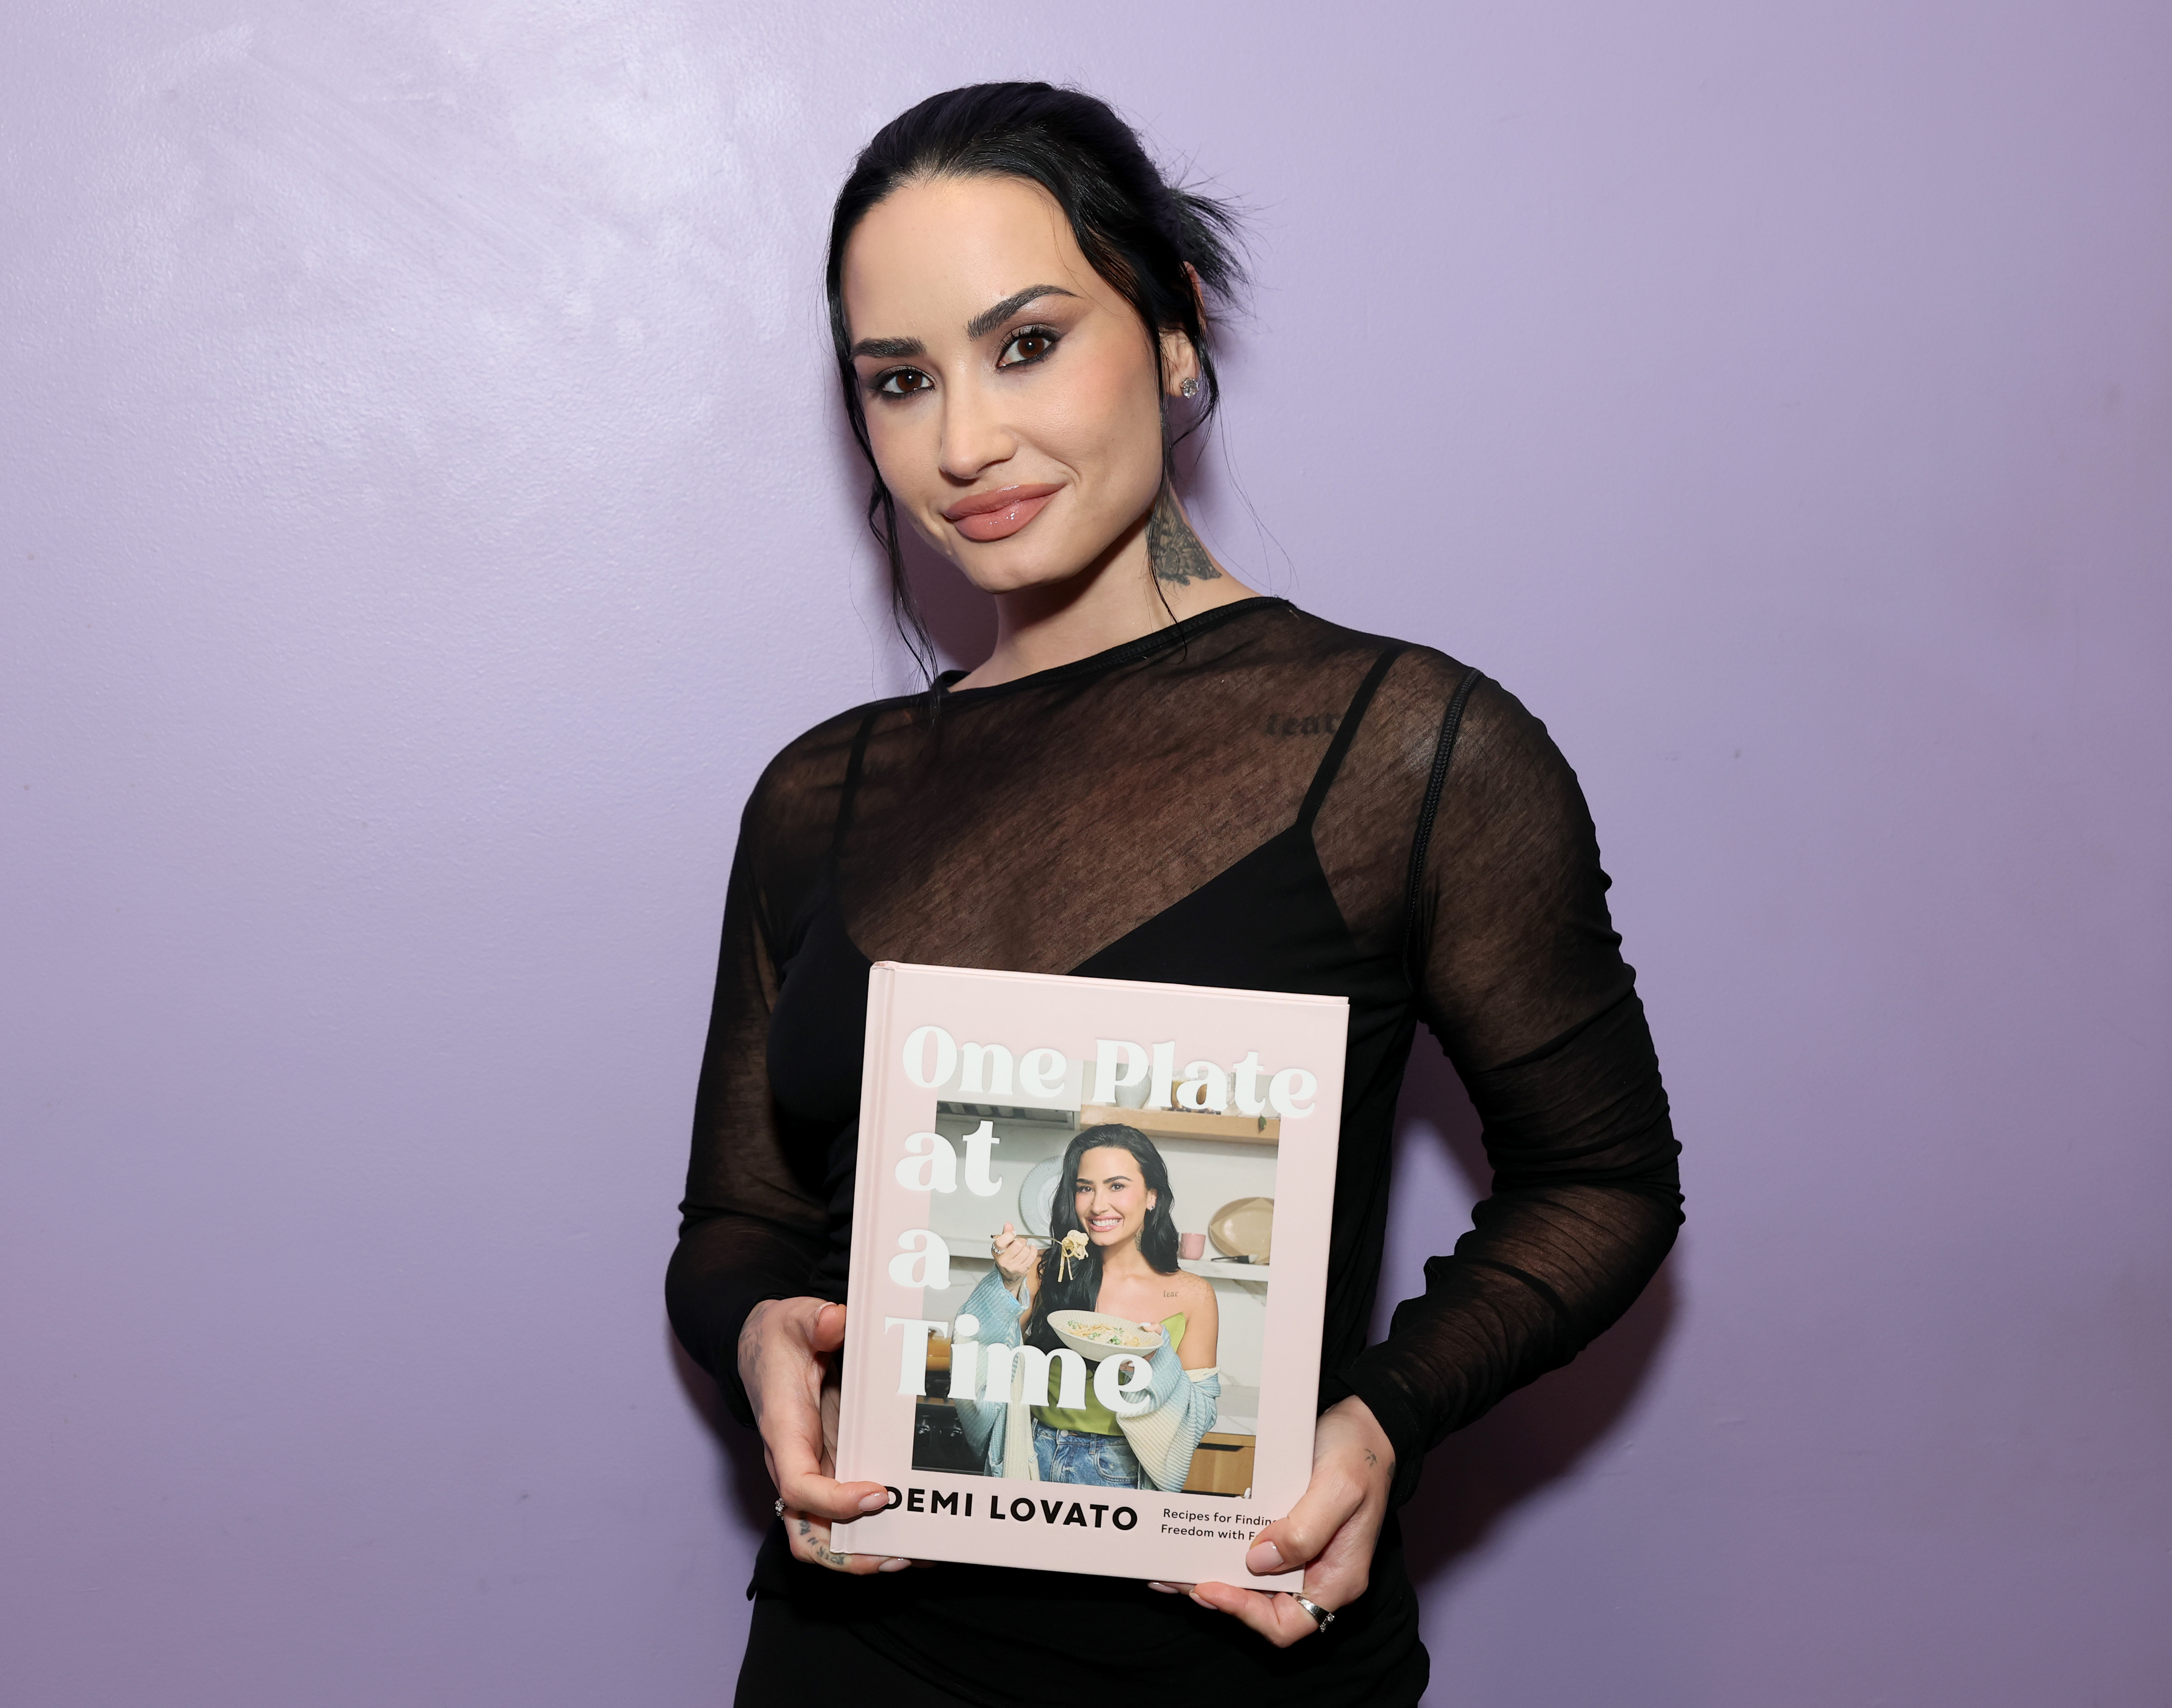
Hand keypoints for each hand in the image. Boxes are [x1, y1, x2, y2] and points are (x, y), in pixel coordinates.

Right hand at [738, 1297, 910, 1574]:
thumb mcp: (794, 1319)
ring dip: (864, 1555)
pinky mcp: (832, 1470)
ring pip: (825, 1538)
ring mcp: (814, 1473)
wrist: (765, 1346)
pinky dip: (873, 1532)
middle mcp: (794, 1464)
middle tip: (899, 1552)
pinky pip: (844, 1519)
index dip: (834, 1501)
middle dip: (849, 1556)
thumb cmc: (780, 1339)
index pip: (797, 1485)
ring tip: (914, 1552)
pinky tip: (912, 1527)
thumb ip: (813, 1321)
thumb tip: (834, 1321)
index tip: (878, 1493)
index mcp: (783, 1432)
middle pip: (807, 1535)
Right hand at [991, 1221, 1037, 1283]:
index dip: (1009, 1235)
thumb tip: (1008, 1224)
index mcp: (996, 1252)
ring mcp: (1013, 1267)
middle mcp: (1003, 1261)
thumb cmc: (1005, 1257)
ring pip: (1026, 1250)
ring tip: (1023, 1248)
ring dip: (1026, 1247)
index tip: (1013, 1234)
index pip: (1000, 1242)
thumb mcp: (1003, 1245)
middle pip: (1017, 1245)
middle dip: (1021, 1240)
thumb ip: (1006, 1234)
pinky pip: (1032, 1256)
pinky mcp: (1023, 1270)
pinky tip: (1030, 1249)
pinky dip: (1033, 1250)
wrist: (1008, 1275)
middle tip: (1020, 1241)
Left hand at [1172, 1396, 1394, 1645]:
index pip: (1288, 1624)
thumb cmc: (1362, 1453)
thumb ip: (1305, 1530)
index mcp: (1337, 1577)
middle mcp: (1315, 1573)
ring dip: (1211, 1572)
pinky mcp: (1284, 1530)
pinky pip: (1248, 1550)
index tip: (1209, 1587)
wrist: (1366, 1422)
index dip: (1245, 1614)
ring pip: (1249, 1581)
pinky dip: (1220, 1547)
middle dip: (1216, 1594)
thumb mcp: (1339, 1488)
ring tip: (1170, 1565)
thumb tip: (1259, 1561)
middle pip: (1261, 1606)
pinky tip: (1193, 1536)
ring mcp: (1299, 1553)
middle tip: (1172, 1577)